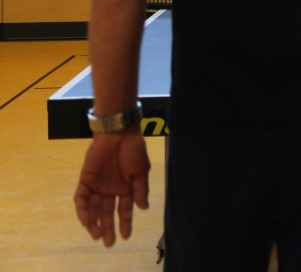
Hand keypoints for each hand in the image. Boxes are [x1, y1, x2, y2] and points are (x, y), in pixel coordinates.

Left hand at [74, 128, 150, 245]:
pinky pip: (82, 198)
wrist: (118, 133)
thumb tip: (143, 208)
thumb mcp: (141, 171)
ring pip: (93, 209)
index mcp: (126, 188)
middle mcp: (111, 189)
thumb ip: (140, 190)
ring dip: (93, 222)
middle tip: (108, 242)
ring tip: (95, 235)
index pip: (124, 210)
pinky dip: (83, 210)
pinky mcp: (86, 180)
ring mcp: (97, 185)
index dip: (126, 223)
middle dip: (107, 228)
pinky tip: (87, 219)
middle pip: (108, 213)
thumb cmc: (133, 150)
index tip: (126, 236)